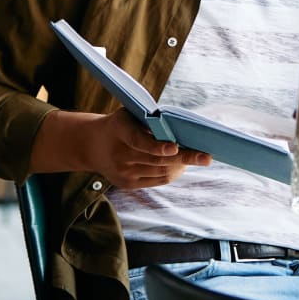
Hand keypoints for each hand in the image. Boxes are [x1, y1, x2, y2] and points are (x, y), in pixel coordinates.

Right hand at [88, 109, 211, 190]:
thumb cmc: (121, 124)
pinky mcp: (126, 184)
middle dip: (184, 158)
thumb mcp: (130, 115)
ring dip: (181, 166)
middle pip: (156, 159)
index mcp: (119, 130)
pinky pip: (156, 180)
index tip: (175, 148)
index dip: (157, 146)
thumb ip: (150, 121)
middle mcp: (119, 154)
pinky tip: (181, 166)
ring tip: (197, 158)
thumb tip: (181, 129)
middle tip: (205, 157)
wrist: (93, 144)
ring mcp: (122, 172)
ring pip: (159, 171)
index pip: (138, 141)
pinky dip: (171, 173)